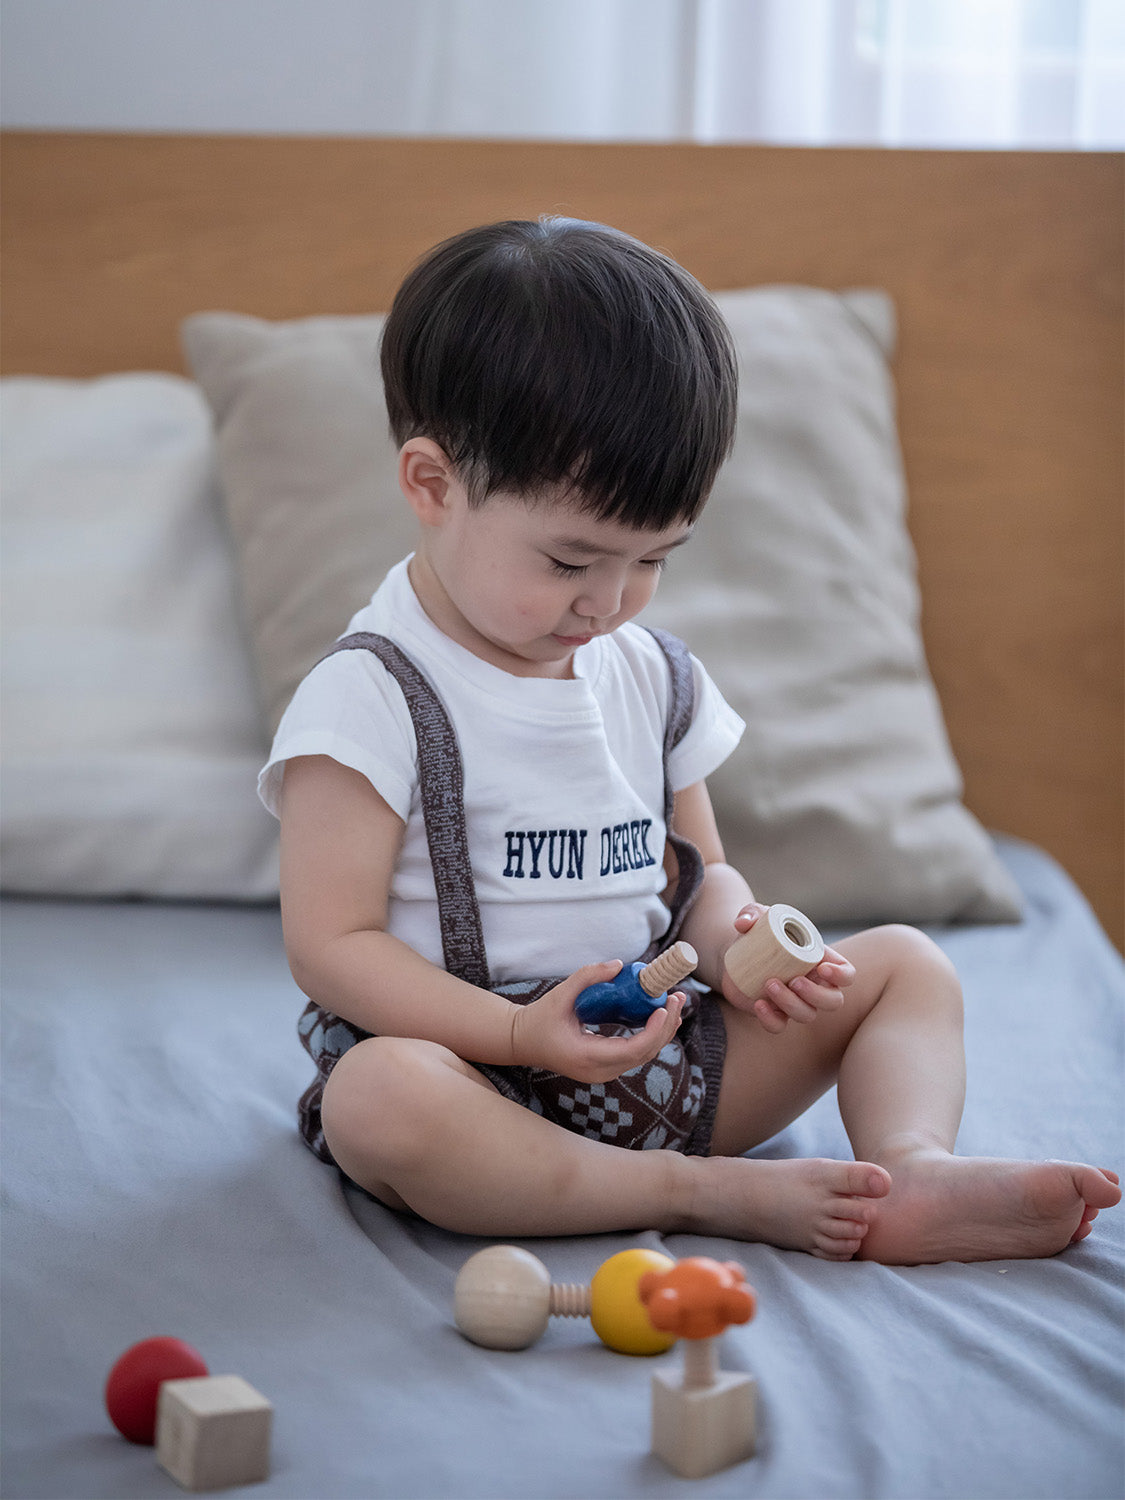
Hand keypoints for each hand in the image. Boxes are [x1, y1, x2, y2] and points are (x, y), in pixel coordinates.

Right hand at [510, 961, 684, 1083]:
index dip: (653, 1032)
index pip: (630, 1050)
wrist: (522, 1042)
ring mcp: (603, 1073)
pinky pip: (635, 1054)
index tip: (662, 1007)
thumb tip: (619, 965)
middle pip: (644, 1054)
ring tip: (675, 1004)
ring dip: (662, 1031)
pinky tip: (661, 1016)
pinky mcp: (605, 1067)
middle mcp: (598, 1071)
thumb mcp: (560, 994)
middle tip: (677, 998)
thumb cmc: (538, 1019)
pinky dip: (651, 1036)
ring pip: (643, 1056)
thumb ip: (587, 977)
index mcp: (586, 1057)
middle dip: (665, 1026)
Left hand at [720, 904, 853, 1034]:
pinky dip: (770, 1019)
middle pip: (833, 1001)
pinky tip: (758, 1004)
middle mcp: (813, 984)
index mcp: (819, 960)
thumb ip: (750, 912)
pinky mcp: (774, 1013)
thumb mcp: (755, 915)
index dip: (841, 975)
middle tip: (795, 980)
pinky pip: (779, 1026)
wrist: (733, 952)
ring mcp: (795, 1001)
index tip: (822, 968)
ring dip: (791, 1003)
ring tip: (769, 984)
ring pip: (807, 1014)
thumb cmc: (756, 931)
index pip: (847, 974)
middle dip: (817, 994)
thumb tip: (743, 923)